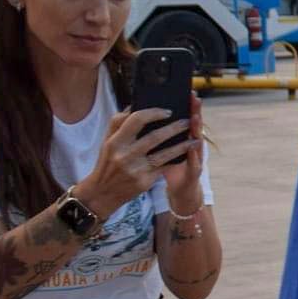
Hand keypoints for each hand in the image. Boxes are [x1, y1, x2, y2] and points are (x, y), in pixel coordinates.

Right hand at [78, 107, 195, 218]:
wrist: (102, 193)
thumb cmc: (107, 162)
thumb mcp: (107, 142)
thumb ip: (118, 123)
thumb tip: (134, 105)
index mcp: (114, 142)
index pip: (136, 120)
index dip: (153, 113)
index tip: (167, 111)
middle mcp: (124, 155)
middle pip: (154, 136)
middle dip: (174, 128)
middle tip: (187, 121)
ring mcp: (135, 169)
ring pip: (164, 154)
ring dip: (182, 145)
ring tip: (194, 139)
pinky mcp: (144, 181)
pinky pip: (164, 167)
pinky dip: (176, 159)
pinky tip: (187, 154)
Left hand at [161, 94, 206, 210]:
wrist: (181, 192)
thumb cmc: (172, 168)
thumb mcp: (163, 149)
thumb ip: (158, 135)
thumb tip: (145, 116)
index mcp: (183, 139)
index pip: (186, 118)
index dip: (187, 106)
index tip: (187, 92)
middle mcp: (192, 146)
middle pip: (194, 125)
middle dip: (194, 111)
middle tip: (194, 98)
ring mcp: (196, 158)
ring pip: (197, 141)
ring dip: (196, 129)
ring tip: (194, 117)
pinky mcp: (195, 172)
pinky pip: (194, 162)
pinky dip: (193, 154)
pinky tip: (192, 146)